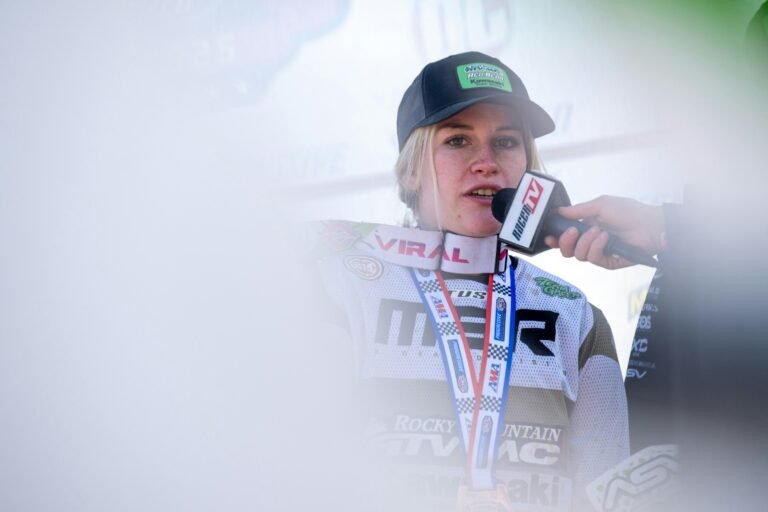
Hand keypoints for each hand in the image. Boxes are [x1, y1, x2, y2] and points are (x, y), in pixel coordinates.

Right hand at [544, 195, 665, 269]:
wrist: (650, 225)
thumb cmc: (628, 211)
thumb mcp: (600, 205)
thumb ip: (578, 210)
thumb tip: (559, 211)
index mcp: (586, 227)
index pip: (565, 237)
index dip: (555, 239)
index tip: (549, 236)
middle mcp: (590, 241)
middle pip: (567, 250)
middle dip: (565, 242)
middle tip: (572, 232)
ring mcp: (599, 252)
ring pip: (578, 255)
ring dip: (586, 241)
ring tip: (599, 231)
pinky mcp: (608, 262)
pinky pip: (593, 259)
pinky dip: (597, 247)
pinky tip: (605, 238)